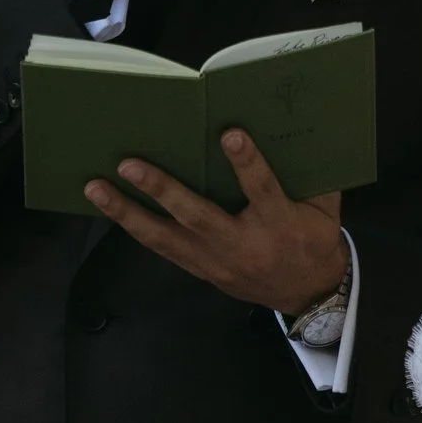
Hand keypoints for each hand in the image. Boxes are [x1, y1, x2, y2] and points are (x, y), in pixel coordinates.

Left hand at [87, 129, 348, 319]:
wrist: (307, 294)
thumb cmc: (315, 241)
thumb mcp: (326, 209)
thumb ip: (313, 174)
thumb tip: (296, 127)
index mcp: (279, 224)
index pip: (261, 191)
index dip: (247, 164)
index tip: (229, 134)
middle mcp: (241, 245)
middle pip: (196, 216)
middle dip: (161, 189)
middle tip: (129, 164)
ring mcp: (215, 261)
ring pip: (164, 237)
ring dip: (127, 212)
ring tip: (96, 188)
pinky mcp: (200, 270)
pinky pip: (162, 249)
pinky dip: (133, 228)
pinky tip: (110, 208)